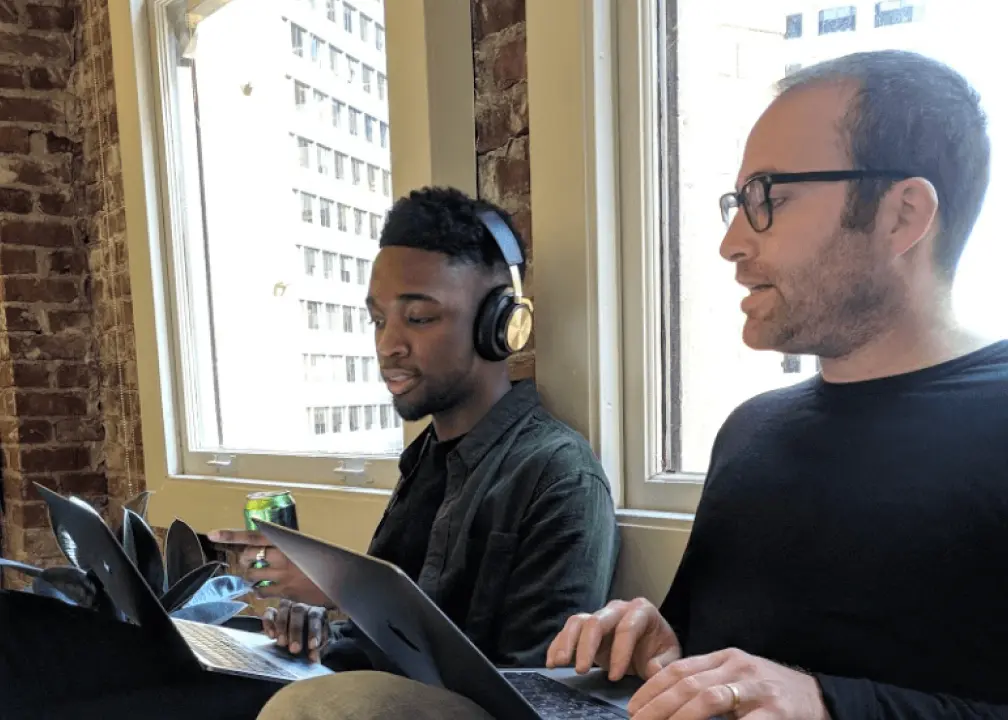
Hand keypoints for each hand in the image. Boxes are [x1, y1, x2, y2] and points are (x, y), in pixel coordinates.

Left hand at [208, 529, 331, 606]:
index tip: (213, 534)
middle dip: (244, 558)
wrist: (345, 579)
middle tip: (248, 560)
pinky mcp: (286, 592)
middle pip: (249, 556)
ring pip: (252, 576)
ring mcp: (284, 576)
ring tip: (258, 575)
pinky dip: (260, 590)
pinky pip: (262, 592)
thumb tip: (270, 544)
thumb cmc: (328, 560)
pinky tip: (265, 589)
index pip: (255, 535)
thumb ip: (289, 544)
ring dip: (251, 576)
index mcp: (289, 540)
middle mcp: (284, 556)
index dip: (232, 535)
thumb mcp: (309, 545)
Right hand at [263, 600, 329, 662]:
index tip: (312, 646)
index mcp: (317, 612)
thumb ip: (320, 649)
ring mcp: (288, 608)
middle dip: (296, 630)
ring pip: (284, 607)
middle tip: (295, 649)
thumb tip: (314, 657)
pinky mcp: (274, 612)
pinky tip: (271, 636)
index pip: (315, 617)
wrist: (303, 639)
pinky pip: (269, 612)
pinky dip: (269, 623)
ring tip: (282, 643)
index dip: (314, 631)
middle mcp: (303, 607)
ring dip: (282, 626)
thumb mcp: (321, 645)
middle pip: (298, 610)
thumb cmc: (314, 641)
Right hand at [546, 598, 681, 680]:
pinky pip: (568, 631)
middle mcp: (618, 609)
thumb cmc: (659, 649)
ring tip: (560, 663)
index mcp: (641, 611)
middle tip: (582, 670)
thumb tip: (653, 669)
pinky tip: (552, 662)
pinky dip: (558, 645)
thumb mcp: (669, 657)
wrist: (651, 646)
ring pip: (578, 622)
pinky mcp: (586, 628)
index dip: (620, 653)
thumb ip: (663, 663)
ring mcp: (600, 616)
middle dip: (587, 646)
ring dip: (567, 642)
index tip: (615, 677)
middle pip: (597, 621)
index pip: (627, 628)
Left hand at [626, 647, 827, 719]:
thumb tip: (663, 699)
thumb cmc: (771, 692)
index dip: (651, 689)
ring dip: (678, 718)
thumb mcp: (737, 677)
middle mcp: (739, 668)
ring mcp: (757, 689)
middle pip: (688, 684)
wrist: (821, 699)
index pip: (679, 668)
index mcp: (727, 657)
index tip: (633, 708)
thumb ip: (706, 681)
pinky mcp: (774, 714)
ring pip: (708, 699)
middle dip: (657, 706)